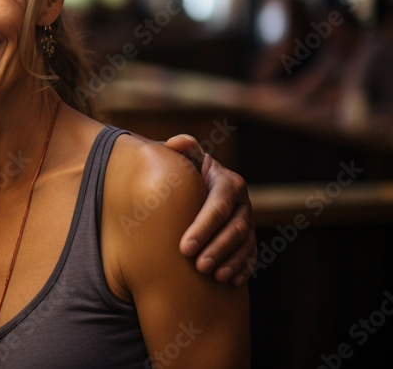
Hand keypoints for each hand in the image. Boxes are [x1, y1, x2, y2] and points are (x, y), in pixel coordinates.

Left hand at [163, 134, 255, 286]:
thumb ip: (184, 149)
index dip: (203, 227)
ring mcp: (248, 221)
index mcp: (229, 182)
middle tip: (198, 266)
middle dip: (217, 248)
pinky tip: (230, 283)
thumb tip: (175, 144)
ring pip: (245, 244)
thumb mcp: (187, 159)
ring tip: (213, 276)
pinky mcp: (250, 238)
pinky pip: (251, 255)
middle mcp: (243, 202)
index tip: (183, 247)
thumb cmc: (187, 173)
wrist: (196, 185)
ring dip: (230, 261)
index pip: (218, 206)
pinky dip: (243, 268)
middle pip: (235, 228)